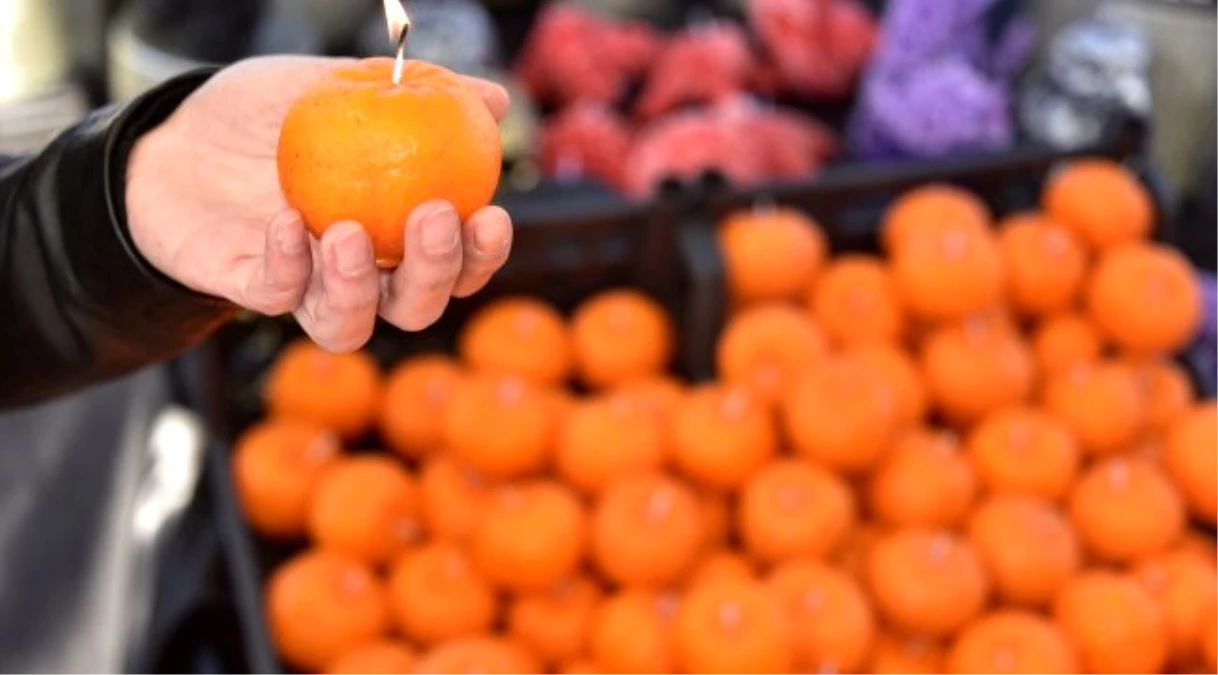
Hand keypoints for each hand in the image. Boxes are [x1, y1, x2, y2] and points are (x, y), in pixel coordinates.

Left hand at [125, 56, 512, 351]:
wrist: (175, 130)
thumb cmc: (265, 114)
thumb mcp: (336, 85)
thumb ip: (407, 93)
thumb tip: (496, 100)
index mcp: (392, 234)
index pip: (455, 264)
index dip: (481, 254)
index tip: (492, 214)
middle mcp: (357, 273)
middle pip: (414, 308)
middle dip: (434, 274)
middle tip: (433, 217)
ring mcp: (302, 286)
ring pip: (348, 327)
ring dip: (358, 288)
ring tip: (347, 232)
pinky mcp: (247, 287)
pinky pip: (276, 296)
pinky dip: (287, 265)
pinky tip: (286, 220)